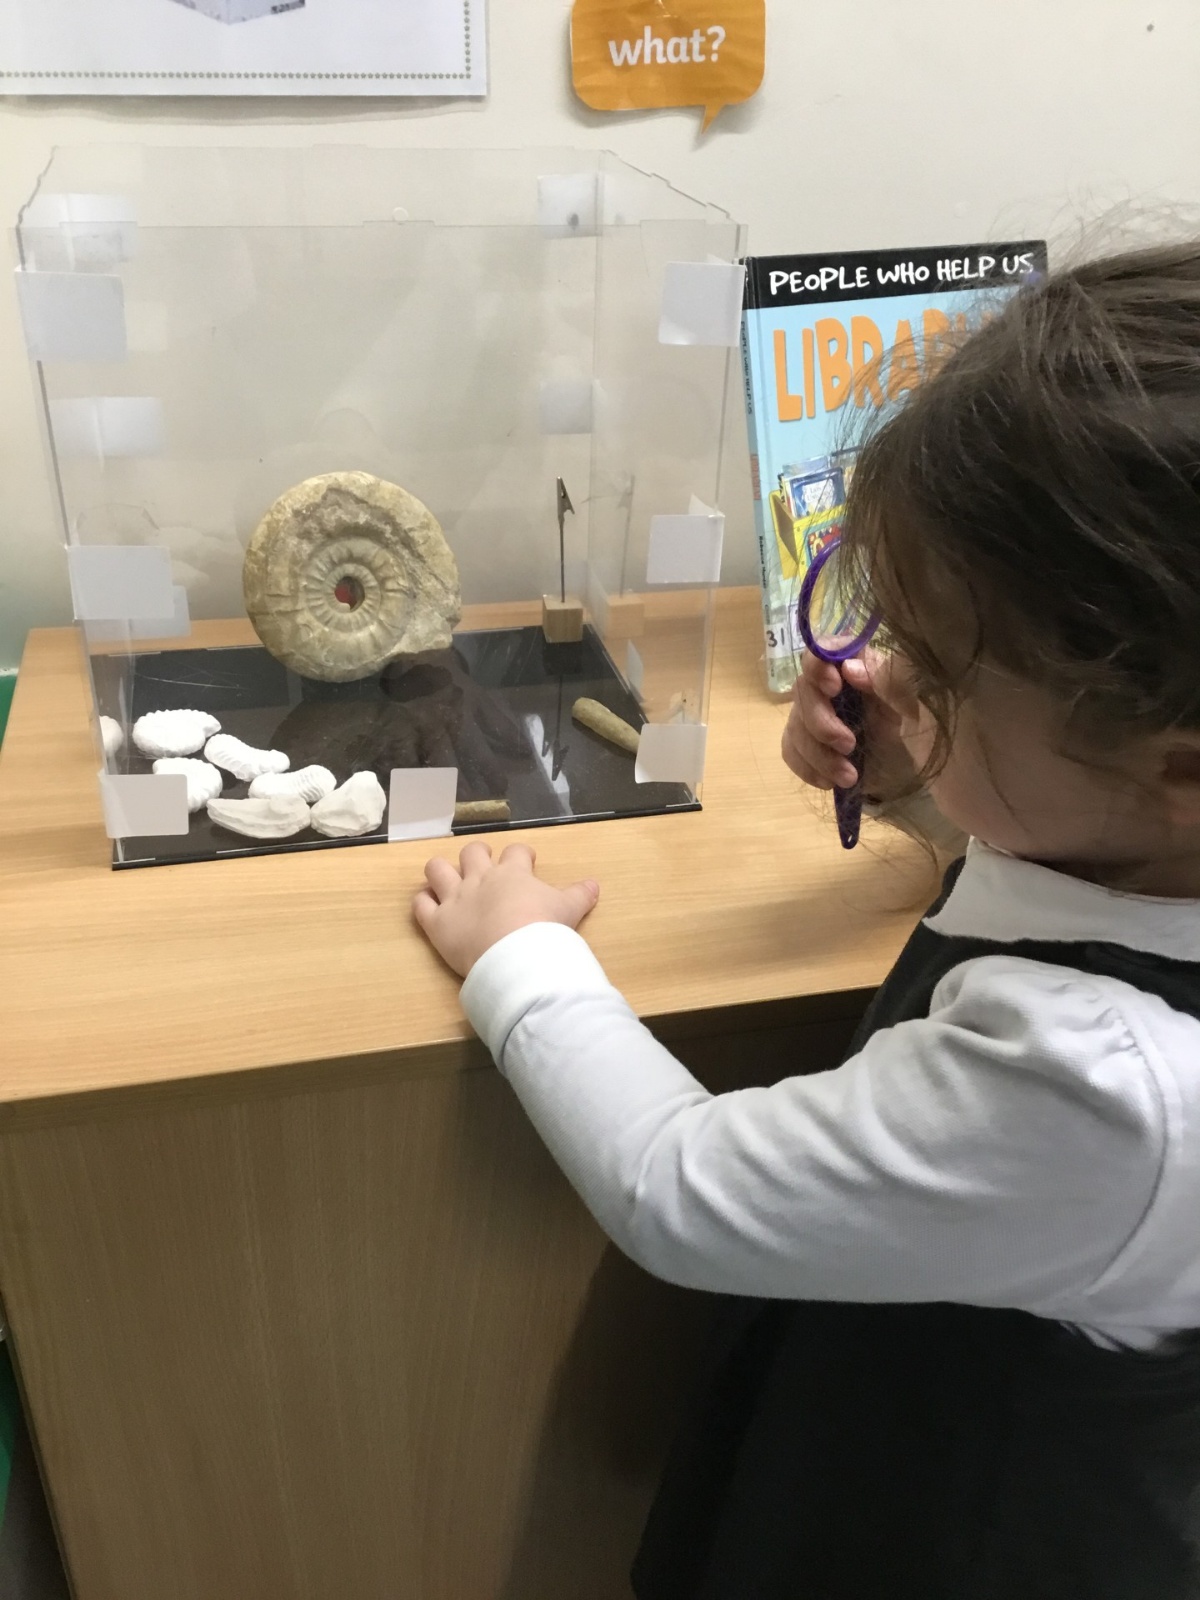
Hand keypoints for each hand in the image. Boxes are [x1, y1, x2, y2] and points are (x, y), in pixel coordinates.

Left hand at [413, 841, 599, 977]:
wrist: (516, 954)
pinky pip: (421, 905)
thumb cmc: (544, 928)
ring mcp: (456, 899)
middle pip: (472, 852)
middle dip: (477, 854)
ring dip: (440, 871)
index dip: (520, 854)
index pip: (515, 851)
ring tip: (446, 878)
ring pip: (437, 870)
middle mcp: (480, 879)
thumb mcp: (569, 909)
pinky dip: (423, 903)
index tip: (525, 860)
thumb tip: (595, 885)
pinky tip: (429, 906)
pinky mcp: (437, 923)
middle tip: (483, 865)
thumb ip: (580, 895)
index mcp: (513, 873)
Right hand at [783, 648, 910, 795]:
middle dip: (821, 722)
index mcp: (859, 664)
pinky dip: (807, 768)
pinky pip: (791, 751)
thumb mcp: (916, 701)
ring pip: (795, 726)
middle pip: (802, 690)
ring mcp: (817, 714)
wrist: (918, 769)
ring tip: (849, 777)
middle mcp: (832, 685)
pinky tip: (830, 781)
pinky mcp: (810, 744)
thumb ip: (888, 680)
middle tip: (849, 745)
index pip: (823, 649)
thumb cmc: (923, 727)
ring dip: (818, 755)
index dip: (819, 666)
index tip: (834, 688)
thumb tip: (849, 670)